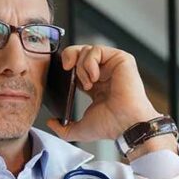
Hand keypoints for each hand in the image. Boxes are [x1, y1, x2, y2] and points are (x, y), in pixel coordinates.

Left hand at [45, 44, 160, 142]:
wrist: (126, 124)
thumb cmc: (111, 126)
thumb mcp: (81, 128)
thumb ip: (64, 128)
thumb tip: (52, 123)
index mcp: (97, 86)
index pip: (78, 67)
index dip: (67, 67)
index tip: (64, 76)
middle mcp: (106, 74)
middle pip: (81, 52)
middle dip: (69, 57)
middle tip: (67, 69)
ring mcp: (114, 66)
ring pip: (87, 50)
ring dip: (81, 66)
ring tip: (88, 83)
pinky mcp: (122, 60)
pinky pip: (97, 50)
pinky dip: (90, 62)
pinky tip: (95, 77)